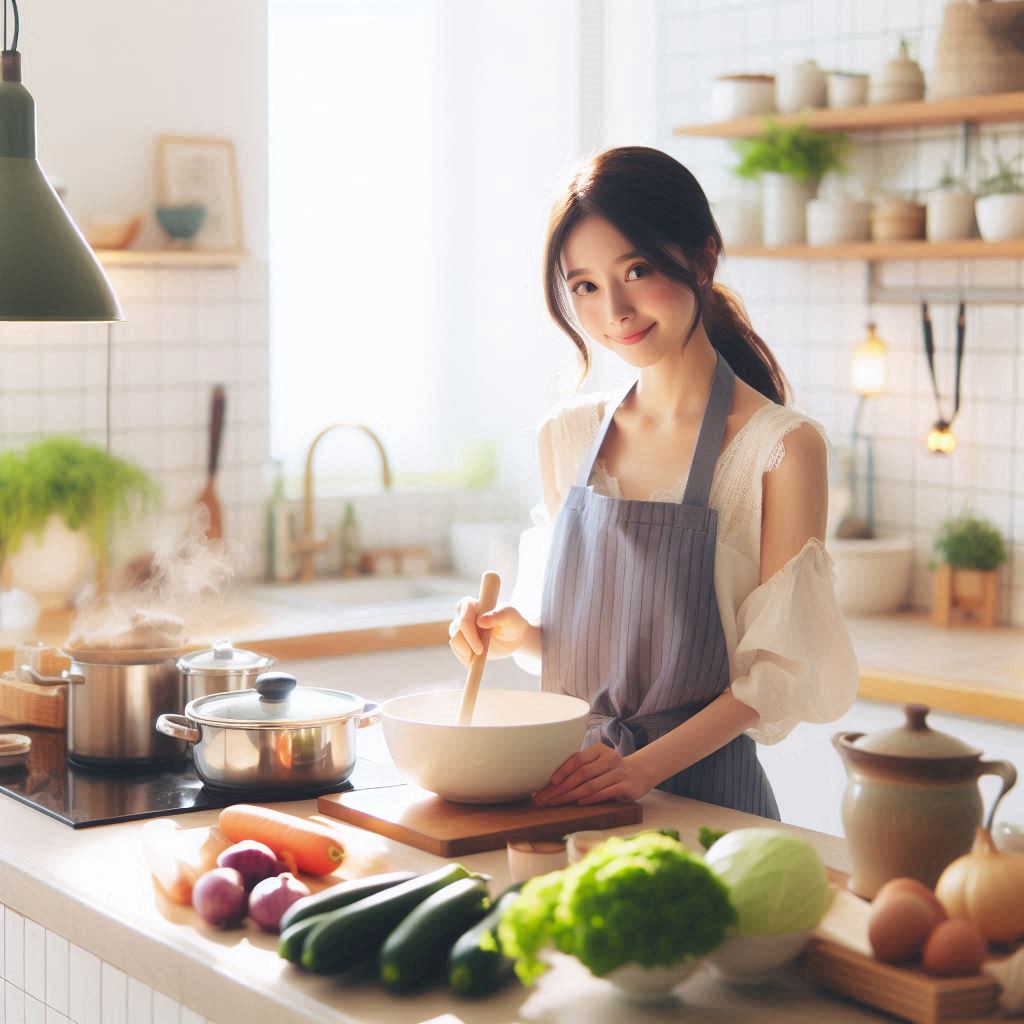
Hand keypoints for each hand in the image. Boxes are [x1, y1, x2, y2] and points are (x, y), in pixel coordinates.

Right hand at [448, 599, 528, 668]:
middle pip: (456, 628)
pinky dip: (467, 659)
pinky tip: (478, 660)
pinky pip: (458, 653)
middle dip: (468, 644)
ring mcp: (460, 629)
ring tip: (482, 656)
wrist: (513, 637)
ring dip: (467, 653)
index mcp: (474, 604)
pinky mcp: (461, 642)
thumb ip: (499, 615)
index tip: (480, 646)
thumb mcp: (511, 617)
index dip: (469, 628)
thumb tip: (480, 620)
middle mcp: (463, 615)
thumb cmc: (512, 622)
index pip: (463, 610)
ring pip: (455, 641)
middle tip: (482, 654)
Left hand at [532, 743, 654, 805]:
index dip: (562, 771)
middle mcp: (610, 758)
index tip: (550, 783)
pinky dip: (590, 798)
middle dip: (562, 787)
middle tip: (547, 798)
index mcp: (599, 750)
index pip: (577, 759)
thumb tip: (551, 784)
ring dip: (571, 795)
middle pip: (581, 774)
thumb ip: (581, 769)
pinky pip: (605, 793)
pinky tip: (579, 803)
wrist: (639, 773)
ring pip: (591, 785)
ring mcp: (619, 772)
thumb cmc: (610, 770)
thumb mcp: (597, 763)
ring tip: (557, 803)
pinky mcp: (627, 786)